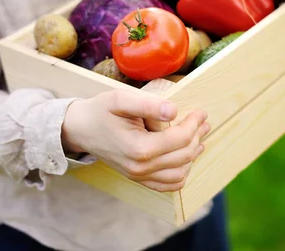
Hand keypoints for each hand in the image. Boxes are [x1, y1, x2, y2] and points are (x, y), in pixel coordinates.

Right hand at [61, 89, 209, 191]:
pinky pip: (168, 185)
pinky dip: (182, 172)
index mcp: (138, 148)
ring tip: (198, 137)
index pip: (180, 139)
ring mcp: (138, 176)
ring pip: (180, 173)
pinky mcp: (138, 178)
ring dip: (193, 155)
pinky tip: (186, 157)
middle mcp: (139, 168)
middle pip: (184, 156)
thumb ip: (148, 104)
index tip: (200, 112)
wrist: (81, 128)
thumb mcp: (120, 99)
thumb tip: (174, 111)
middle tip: (203, 121)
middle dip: (197, 136)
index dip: (194, 124)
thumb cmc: (101, 111)